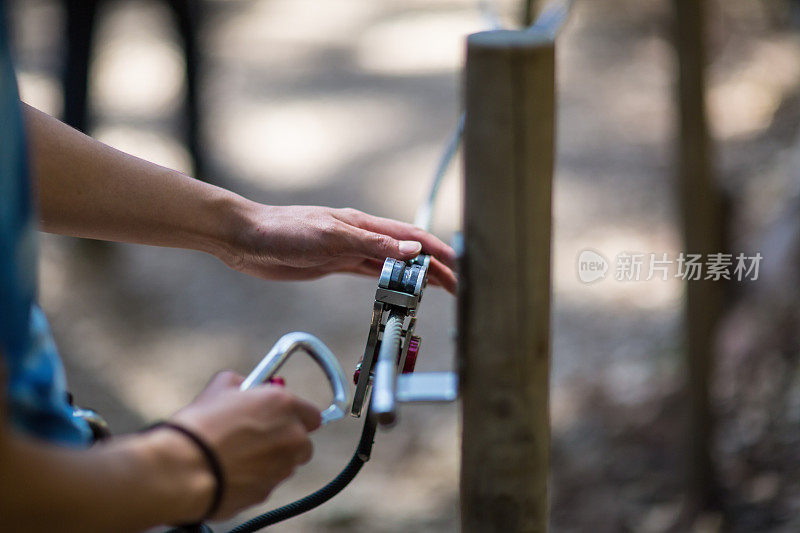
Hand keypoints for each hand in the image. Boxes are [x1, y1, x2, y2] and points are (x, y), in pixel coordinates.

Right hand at [168, 371, 320, 519]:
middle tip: (259, 438)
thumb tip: (244, 387)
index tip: (282, 419)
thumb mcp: (220, 387)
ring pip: (285, 465)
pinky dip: (254, 479)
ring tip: (237, 455)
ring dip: (270, 461)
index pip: (311, 414)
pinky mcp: (267, 492)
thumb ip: (241, 384)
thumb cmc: (200, 425)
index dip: (296, 417)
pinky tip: (230, 472)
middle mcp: (292, 436)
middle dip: (286, 441)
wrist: (183, 467)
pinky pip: (266, 483)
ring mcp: (282, 467)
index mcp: (284, 405)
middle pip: (303, 442)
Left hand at [221, 204, 457, 292]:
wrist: (247, 238)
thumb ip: (373, 244)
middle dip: (434, 267)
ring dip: (416, 275)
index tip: (459, 265)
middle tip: (457, 285)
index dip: (438, 250)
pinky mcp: (334, 264)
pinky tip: (401, 286)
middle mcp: (360, 235)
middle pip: (407, 252)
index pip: (411, 237)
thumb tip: (412, 249)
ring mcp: (348, 250)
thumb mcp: (331, 237)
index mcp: (363, 224)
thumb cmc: (284, 230)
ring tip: (439, 287)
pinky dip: (392, 280)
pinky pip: (372, 272)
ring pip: (392, 263)